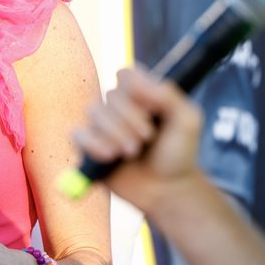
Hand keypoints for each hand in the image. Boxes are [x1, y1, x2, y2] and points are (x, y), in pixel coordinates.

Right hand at [70, 67, 206, 215]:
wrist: (167, 190)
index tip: (152, 109)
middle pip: (111, 94)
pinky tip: (111, 156)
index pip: (126, 74)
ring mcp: (103, 126)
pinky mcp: (89, 146)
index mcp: (142, 93)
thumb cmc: (179, 153)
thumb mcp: (187, 120)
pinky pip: (78, 134)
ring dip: (115, 133)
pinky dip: (94, 144)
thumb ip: (167, 94)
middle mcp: (120, 106)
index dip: (135, 88)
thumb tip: (135, 79)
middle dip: (130, 119)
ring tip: (132, 153)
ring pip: (93, 111)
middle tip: (147, 139)